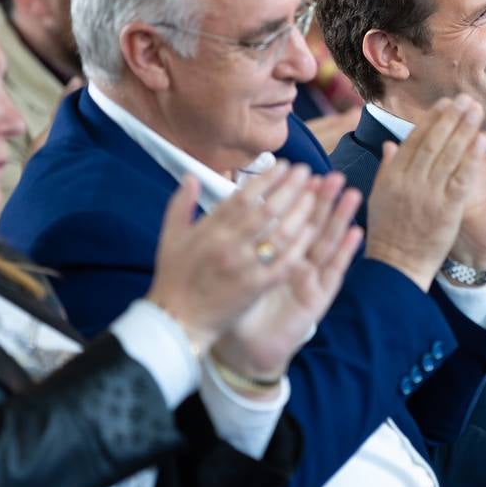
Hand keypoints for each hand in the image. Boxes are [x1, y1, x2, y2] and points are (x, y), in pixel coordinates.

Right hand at [147, 161, 325, 347]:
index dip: (265, 179)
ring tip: (314, 196)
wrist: (177, 321)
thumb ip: (181, 204)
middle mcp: (228, 245)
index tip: (283, 165)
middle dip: (289, 188)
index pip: (242, 197)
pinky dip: (299, 246)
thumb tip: (191, 176)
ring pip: (279, 234)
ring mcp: (244, 267)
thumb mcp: (170, 238)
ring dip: (299, 212)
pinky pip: (284, 263)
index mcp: (208, 231)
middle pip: (265, 211)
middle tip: (305, 171)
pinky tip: (312, 231)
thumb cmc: (174, 279)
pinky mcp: (256, 288)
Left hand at [212, 171, 363, 383]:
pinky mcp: (319, 297)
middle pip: (313, 224)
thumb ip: (232, 238)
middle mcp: (297, 261)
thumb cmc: (237, 307)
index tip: (302, 173)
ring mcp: (310, 279)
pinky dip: (346, 252)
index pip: (288, 218)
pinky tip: (356, 232)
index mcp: (275, 252)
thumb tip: (227, 205)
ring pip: (328, 242)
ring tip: (352, 193)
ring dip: (341, 218)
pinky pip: (334, 272)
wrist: (244, 348)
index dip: (295, 196)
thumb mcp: (231, 268)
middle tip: (332, 175)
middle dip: (322, 200)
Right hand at [364, 96, 484, 288]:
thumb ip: (387, 168)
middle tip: (466, 99)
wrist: (397, 265)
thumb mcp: (379, 197)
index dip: (431, 119)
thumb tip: (391, 144)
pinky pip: (461, 177)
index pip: (414, 139)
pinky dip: (472, 157)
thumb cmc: (388, 232)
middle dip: (450, 117)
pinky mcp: (446, 209)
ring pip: (449, 154)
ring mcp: (428, 194)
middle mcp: (410, 180)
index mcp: (393, 175)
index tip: (445, 103)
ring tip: (476, 110)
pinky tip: (482, 139)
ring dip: (464, 129)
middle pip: (433, 141)